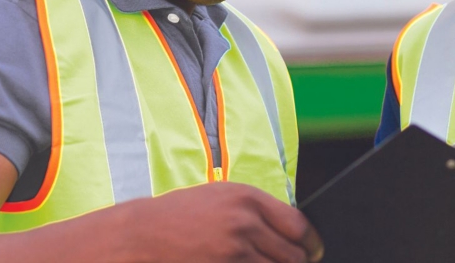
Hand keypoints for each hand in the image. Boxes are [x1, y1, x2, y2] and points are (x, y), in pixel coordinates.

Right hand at [118, 182, 323, 262]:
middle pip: (293, 255)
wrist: (141, 236)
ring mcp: (235, 251)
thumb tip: (291, 233)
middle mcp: (245, 223)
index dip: (311, 243)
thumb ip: (254, 211)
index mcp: (246, 198)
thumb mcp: (218, 199)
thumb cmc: (177, 217)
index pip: (298, 225)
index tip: (313, 251)